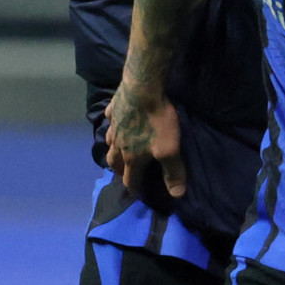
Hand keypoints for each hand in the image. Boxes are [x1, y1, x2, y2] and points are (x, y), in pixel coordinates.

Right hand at [104, 85, 185, 201]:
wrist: (142, 89)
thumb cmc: (157, 122)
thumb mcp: (169, 149)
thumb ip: (172, 172)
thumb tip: (176, 195)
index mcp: (130, 157)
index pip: (129, 179)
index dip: (135, 189)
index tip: (139, 193)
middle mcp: (117, 144)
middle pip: (113, 162)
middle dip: (118, 170)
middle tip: (125, 172)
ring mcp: (113, 125)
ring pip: (108, 142)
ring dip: (112, 149)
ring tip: (119, 151)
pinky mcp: (113, 109)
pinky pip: (110, 120)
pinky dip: (112, 125)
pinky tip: (117, 122)